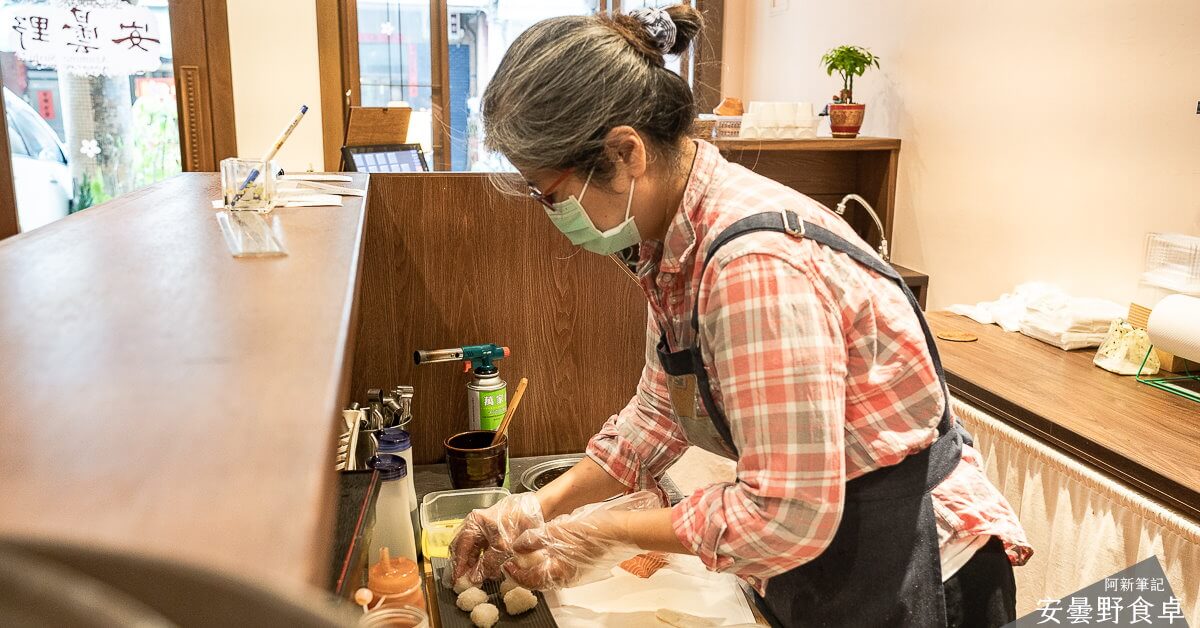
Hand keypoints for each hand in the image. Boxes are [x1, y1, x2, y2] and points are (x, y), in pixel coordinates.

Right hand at [449, 492, 543, 583]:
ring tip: (478, 578)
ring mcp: (486, 528)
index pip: (460, 546)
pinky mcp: (495, 533)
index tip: (457, 579)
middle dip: (465, 566)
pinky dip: (486, 560)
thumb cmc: (520, 520)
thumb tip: (475, 578)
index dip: (458, 565)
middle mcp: (477, 524)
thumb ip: (488, 563)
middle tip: (465, 581)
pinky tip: (490, 570)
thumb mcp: (502, 545)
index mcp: (474, 522)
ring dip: (476, 564)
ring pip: (475, 550)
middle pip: (465, 548)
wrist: (539, 509)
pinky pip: (485, 549)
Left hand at [504, 490, 661, 589]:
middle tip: (517, 559)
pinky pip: (564, 566)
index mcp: (560, 573)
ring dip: (540, 564)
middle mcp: (569, 578)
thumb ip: (535, 539)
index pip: (530, 581)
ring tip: (532, 551)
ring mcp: (579, 573)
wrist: (624, 530)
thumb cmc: (596, 531)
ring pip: (552, 572)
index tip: (507, 566)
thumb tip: (518, 546)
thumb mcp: (558, 530)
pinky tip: (552, 546)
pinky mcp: (586, 565)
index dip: (515, 574)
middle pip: (540, 579)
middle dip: (527, 570)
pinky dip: (553, 560)